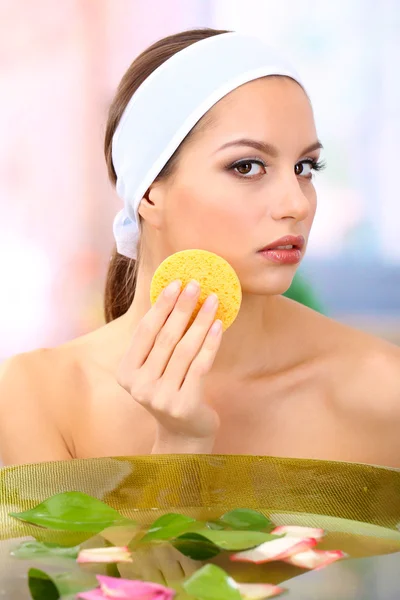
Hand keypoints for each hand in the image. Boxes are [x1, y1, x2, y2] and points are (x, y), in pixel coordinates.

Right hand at [117, 279, 222, 452]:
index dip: (161, 305)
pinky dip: (210, 343)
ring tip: (213, 301)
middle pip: (165, 338)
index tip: (176, 283)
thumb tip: (176, 296)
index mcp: (126, 372)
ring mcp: (161, 397)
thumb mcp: (156, 368)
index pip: (145, 331)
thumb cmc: (171, 390)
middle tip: (196, 284)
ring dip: (200, 321)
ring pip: (184, 350)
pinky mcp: (184, 405)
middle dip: (182, 307)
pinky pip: (200, 366)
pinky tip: (219, 325)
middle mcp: (139, 386)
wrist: (184, 433)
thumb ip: (158, 341)